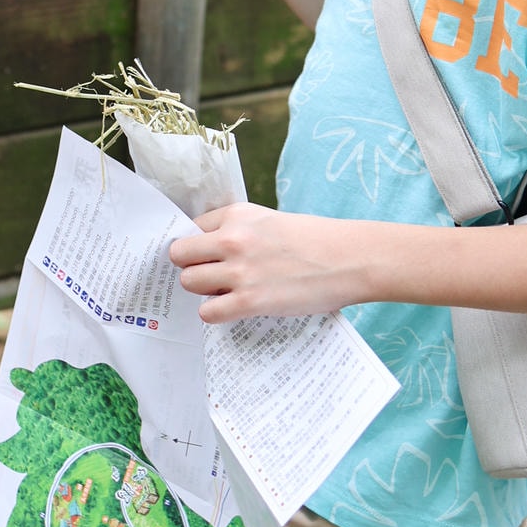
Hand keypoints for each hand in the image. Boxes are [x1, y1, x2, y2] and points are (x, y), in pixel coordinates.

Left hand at [168, 204, 374, 321]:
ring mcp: (239, 270)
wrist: (346, 258)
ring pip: (189, 282)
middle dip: (191, 266)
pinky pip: (208, 312)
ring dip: (203, 290)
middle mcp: (232, 238)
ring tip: (225, 291)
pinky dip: (215, 313)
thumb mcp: (267, 220)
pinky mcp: (249, 301)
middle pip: (180, 255)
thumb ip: (236, 229)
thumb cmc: (311, 239)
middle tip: (210, 274)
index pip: (190, 227)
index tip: (203, 255)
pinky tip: (233, 308)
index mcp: (236, 214)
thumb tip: (206, 248)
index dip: (196, 244)